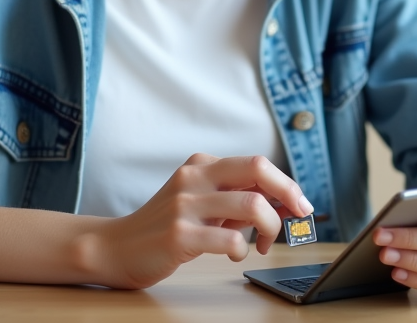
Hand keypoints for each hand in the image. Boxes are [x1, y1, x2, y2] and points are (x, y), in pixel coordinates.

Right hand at [86, 153, 312, 289]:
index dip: (287, 184)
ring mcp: (185, 205)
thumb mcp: (200, 202)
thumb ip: (235, 199)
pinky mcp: (179, 234)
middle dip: (288, 194)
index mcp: (201, 165)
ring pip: (251, 205)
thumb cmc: (165, 226)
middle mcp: (194, 178)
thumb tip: (284, 203)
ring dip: (270, 228)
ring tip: (264, 244)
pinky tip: (237, 254)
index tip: (301, 206)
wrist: (116, 247)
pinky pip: (230, 238)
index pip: (257, 163)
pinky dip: (243, 249)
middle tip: (298, 218)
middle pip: (258, 170)